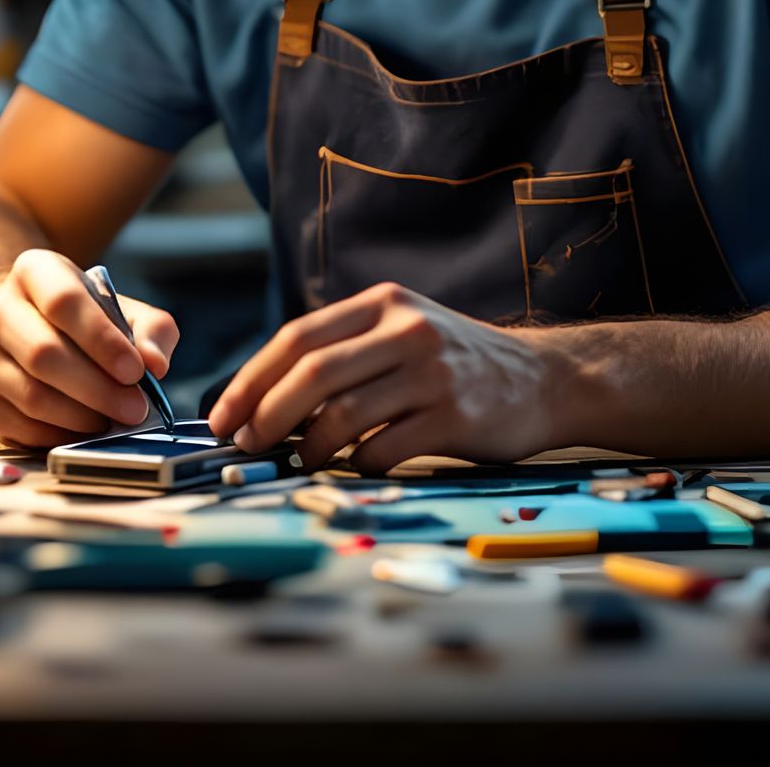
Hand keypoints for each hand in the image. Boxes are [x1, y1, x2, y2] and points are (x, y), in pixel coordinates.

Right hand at [0, 248, 178, 447]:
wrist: (29, 330)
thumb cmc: (86, 320)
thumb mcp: (125, 310)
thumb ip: (152, 331)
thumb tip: (154, 364)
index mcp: (33, 272)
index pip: (63, 302)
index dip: (102, 340)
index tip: (136, 371)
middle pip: (43, 353)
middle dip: (97, 388)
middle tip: (134, 408)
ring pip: (31, 395)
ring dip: (81, 416)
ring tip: (112, 419)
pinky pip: (20, 426)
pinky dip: (59, 435)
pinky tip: (84, 428)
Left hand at [206, 282, 554, 473]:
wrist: (545, 379)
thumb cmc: (456, 362)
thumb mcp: (403, 331)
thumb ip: (347, 351)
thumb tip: (264, 398)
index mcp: (384, 303)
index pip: (298, 338)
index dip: (252, 379)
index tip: (224, 414)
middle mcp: (406, 329)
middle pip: (312, 374)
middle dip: (266, 414)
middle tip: (245, 444)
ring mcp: (431, 372)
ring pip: (341, 414)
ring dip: (307, 447)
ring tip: (299, 461)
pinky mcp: (453, 416)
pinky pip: (382, 448)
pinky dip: (355, 464)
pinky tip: (353, 466)